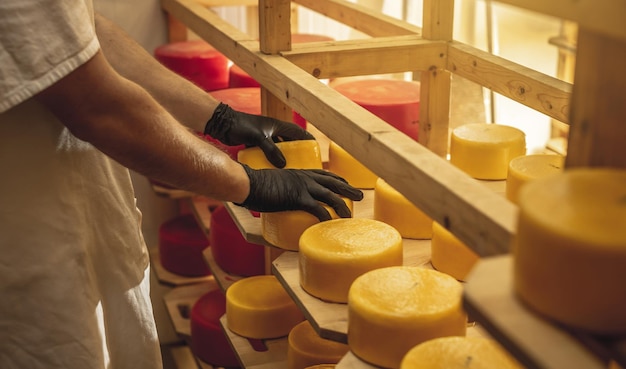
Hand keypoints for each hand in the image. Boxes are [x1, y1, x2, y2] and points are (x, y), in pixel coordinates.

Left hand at [204, 103, 314, 167]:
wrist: (222, 124)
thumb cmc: (240, 126)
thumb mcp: (258, 138)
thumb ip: (271, 150)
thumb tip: (283, 165)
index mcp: (277, 125)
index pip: (298, 132)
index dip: (308, 140)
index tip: (316, 149)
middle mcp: (273, 130)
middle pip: (290, 142)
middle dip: (297, 152)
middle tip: (304, 164)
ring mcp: (264, 137)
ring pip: (279, 149)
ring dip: (284, 157)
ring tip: (291, 170)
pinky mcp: (256, 143)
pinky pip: (268, 153)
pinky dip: (271, 160)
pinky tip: (273, 170)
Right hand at [237, 164, 363, 220]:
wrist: (247, 182)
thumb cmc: (254, 185)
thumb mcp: (272, 186)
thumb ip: (278, 193)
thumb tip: (275, 202)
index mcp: (299, 173)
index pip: (323, 174)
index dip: (337, 179)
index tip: (346, 184)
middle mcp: (304, 178)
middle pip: (332, 182)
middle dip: (348, 189)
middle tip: (360, 196)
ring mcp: (302, 187)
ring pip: (330, 195)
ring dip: (342, 205)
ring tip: (351, 214)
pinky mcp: (297, 198)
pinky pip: (317, 208)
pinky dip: (327, 216)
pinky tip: (332, 223)